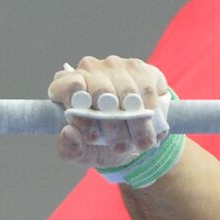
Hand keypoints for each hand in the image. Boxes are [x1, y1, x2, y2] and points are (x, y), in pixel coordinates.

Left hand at [48, 55, 171, 169]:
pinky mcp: (139, 68)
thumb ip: (71, 149)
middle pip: (101, 91)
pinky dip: (152, 113)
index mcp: (66, 88)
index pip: (68, 85)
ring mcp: (114, 66)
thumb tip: (69, 132)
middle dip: (114, 123)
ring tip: (140, 143)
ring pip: (128, 93)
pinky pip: (147, 90)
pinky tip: (153, 129)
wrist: (131, 137)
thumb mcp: (84, 153)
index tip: (91, 131)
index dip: (80, 106)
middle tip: (120, 147)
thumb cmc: (102, 142)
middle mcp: (89, 70)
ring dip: (136, 122)